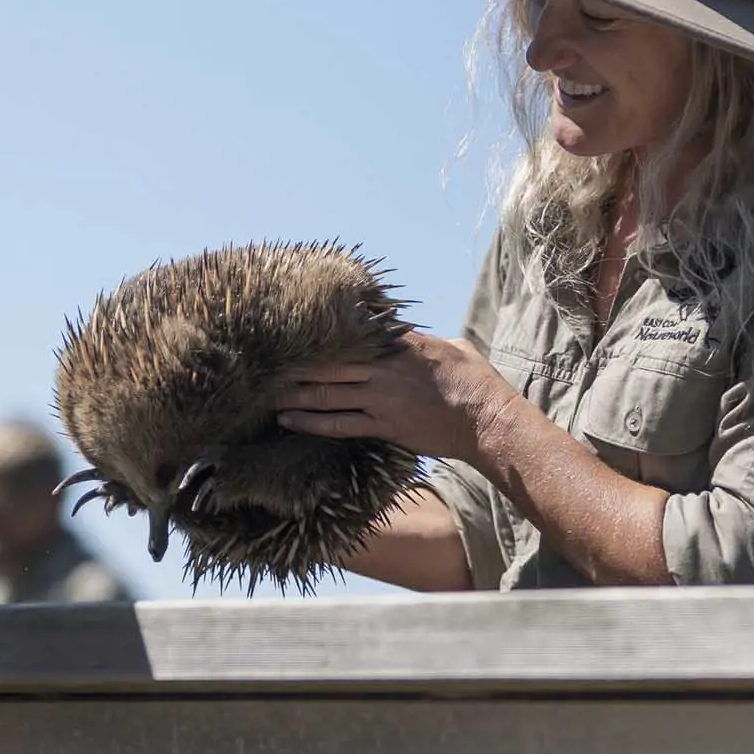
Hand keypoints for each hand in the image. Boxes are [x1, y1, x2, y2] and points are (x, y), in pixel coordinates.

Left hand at [277, 332, 517, 466]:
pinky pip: (339, 423)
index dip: (325, 332)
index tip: (299, 328)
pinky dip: (312, 422)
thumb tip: (414, 331)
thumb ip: (427, 339)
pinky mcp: (384, 425)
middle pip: (330, 362)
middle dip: (298, 363)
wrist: (486, 419)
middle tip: (269, 362)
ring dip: (295, 393)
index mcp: (402, 345)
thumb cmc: (476, 382)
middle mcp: (385, 368)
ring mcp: (382, 397)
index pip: (357, 331)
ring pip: (327, 392)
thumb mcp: (455, 346)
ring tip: (268, 394)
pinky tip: (290, 420)